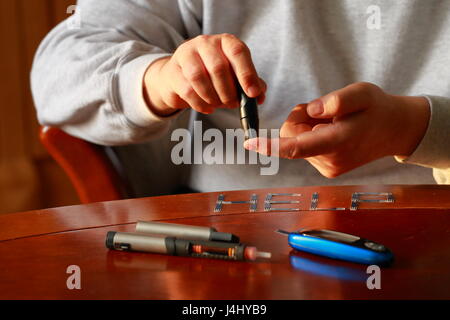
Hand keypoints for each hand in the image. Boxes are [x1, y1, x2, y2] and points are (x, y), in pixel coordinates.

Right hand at [143, 34, 265, 115]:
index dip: (247, 74)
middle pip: (218, 67)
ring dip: (212, 97)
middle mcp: (205, 43)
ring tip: (218, 104)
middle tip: (232, 104)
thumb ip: (250, 83)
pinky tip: (207, 107)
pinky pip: (187, 90)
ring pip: (199, 77)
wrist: (180, 77)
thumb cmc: (212, 76)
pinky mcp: (173, 70)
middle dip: (228, 92)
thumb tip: (259, 95)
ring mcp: (186, 54)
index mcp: (226, 41)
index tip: (252, 93)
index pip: (238, 52)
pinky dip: (200, 104)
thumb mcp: (234, 76)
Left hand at [244, 82, 429, 177]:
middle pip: (291, 135)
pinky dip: (313, 134)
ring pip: (297, 140)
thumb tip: (311, 111)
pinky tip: (334, 130)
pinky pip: (305, 146)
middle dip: (300, 118)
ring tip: (335, 122)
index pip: (296, 147)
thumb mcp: (362, 93)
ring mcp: (328, 167)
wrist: (395, 130)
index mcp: (337, 142)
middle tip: (325, 110)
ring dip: (309, 126)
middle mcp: (329, 161)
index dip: (271, 145)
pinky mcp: (327, 168)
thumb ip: (337, 100)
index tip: (250, 144)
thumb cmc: (377, 109)